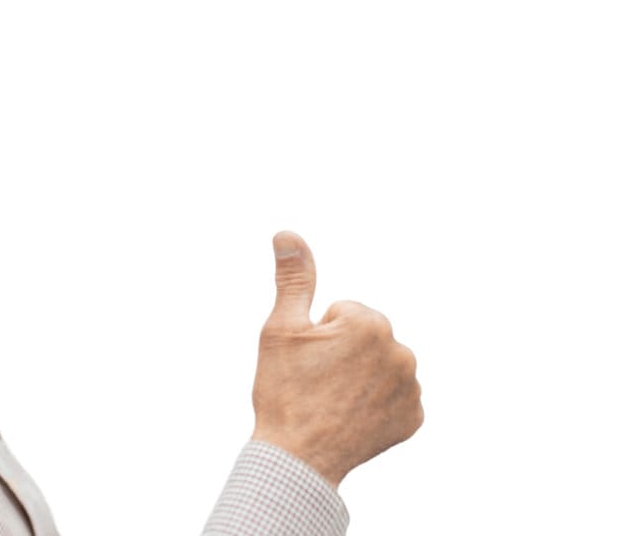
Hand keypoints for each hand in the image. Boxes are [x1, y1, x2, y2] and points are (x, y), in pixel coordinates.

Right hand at [251, 231, 422, 487]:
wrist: (298, 459)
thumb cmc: (284, 392)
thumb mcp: (280, 330)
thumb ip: (294, 278)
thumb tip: (287, 233)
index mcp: (369, 323)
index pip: (342, 313)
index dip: (319, 336)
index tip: (308, 363)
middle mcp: (400, 351)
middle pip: (365, 338)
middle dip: (344, 353)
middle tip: (318, 383)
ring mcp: (411, 387)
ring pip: (380, 366)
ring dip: (361, 377)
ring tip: (333, 402)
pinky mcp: (414, 418)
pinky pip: (395, 398)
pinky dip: (375, 405)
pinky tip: (351, 418)